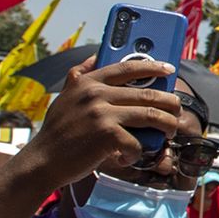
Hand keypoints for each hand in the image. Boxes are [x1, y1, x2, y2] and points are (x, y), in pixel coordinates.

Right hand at [25, 57, 181, 191]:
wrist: (42, 161)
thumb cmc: (58, 131)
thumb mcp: (66, 96)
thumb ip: (80, 75)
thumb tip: (96, 56)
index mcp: (87, 82)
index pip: (128, 68)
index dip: (153, 66)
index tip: (170, 69)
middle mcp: (95, 94)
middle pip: (148, 94)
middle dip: (170, 103)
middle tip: (176, 111)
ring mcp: (101, 114)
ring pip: (151, 115)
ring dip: (167, 125)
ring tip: (169, 132)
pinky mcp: (106, 136)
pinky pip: (137, 142)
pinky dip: (138, 152)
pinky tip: (130, 156)